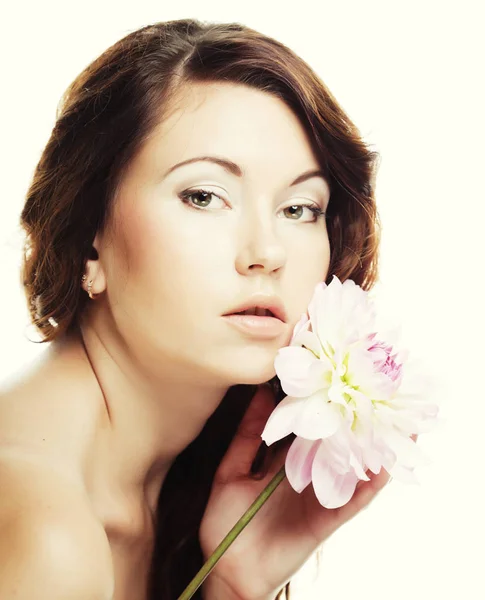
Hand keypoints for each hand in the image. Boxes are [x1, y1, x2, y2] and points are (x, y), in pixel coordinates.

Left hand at [199, 384, 416, 599]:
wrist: (227, 570)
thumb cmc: (227, 522)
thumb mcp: (231, 471)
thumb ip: (247, 435)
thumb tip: (263, 393)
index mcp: (287, 461)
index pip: (310, 425)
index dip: (323, 402)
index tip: (335, 373)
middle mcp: (309, 475)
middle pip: (338, 442)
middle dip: (357, 419)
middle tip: (379, 390)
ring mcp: (321, 497)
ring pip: (353, 467)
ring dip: (375, 447)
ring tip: (397, 420)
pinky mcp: (326, 520)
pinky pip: (352, 500)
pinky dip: (369, 483)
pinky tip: (384, 464)